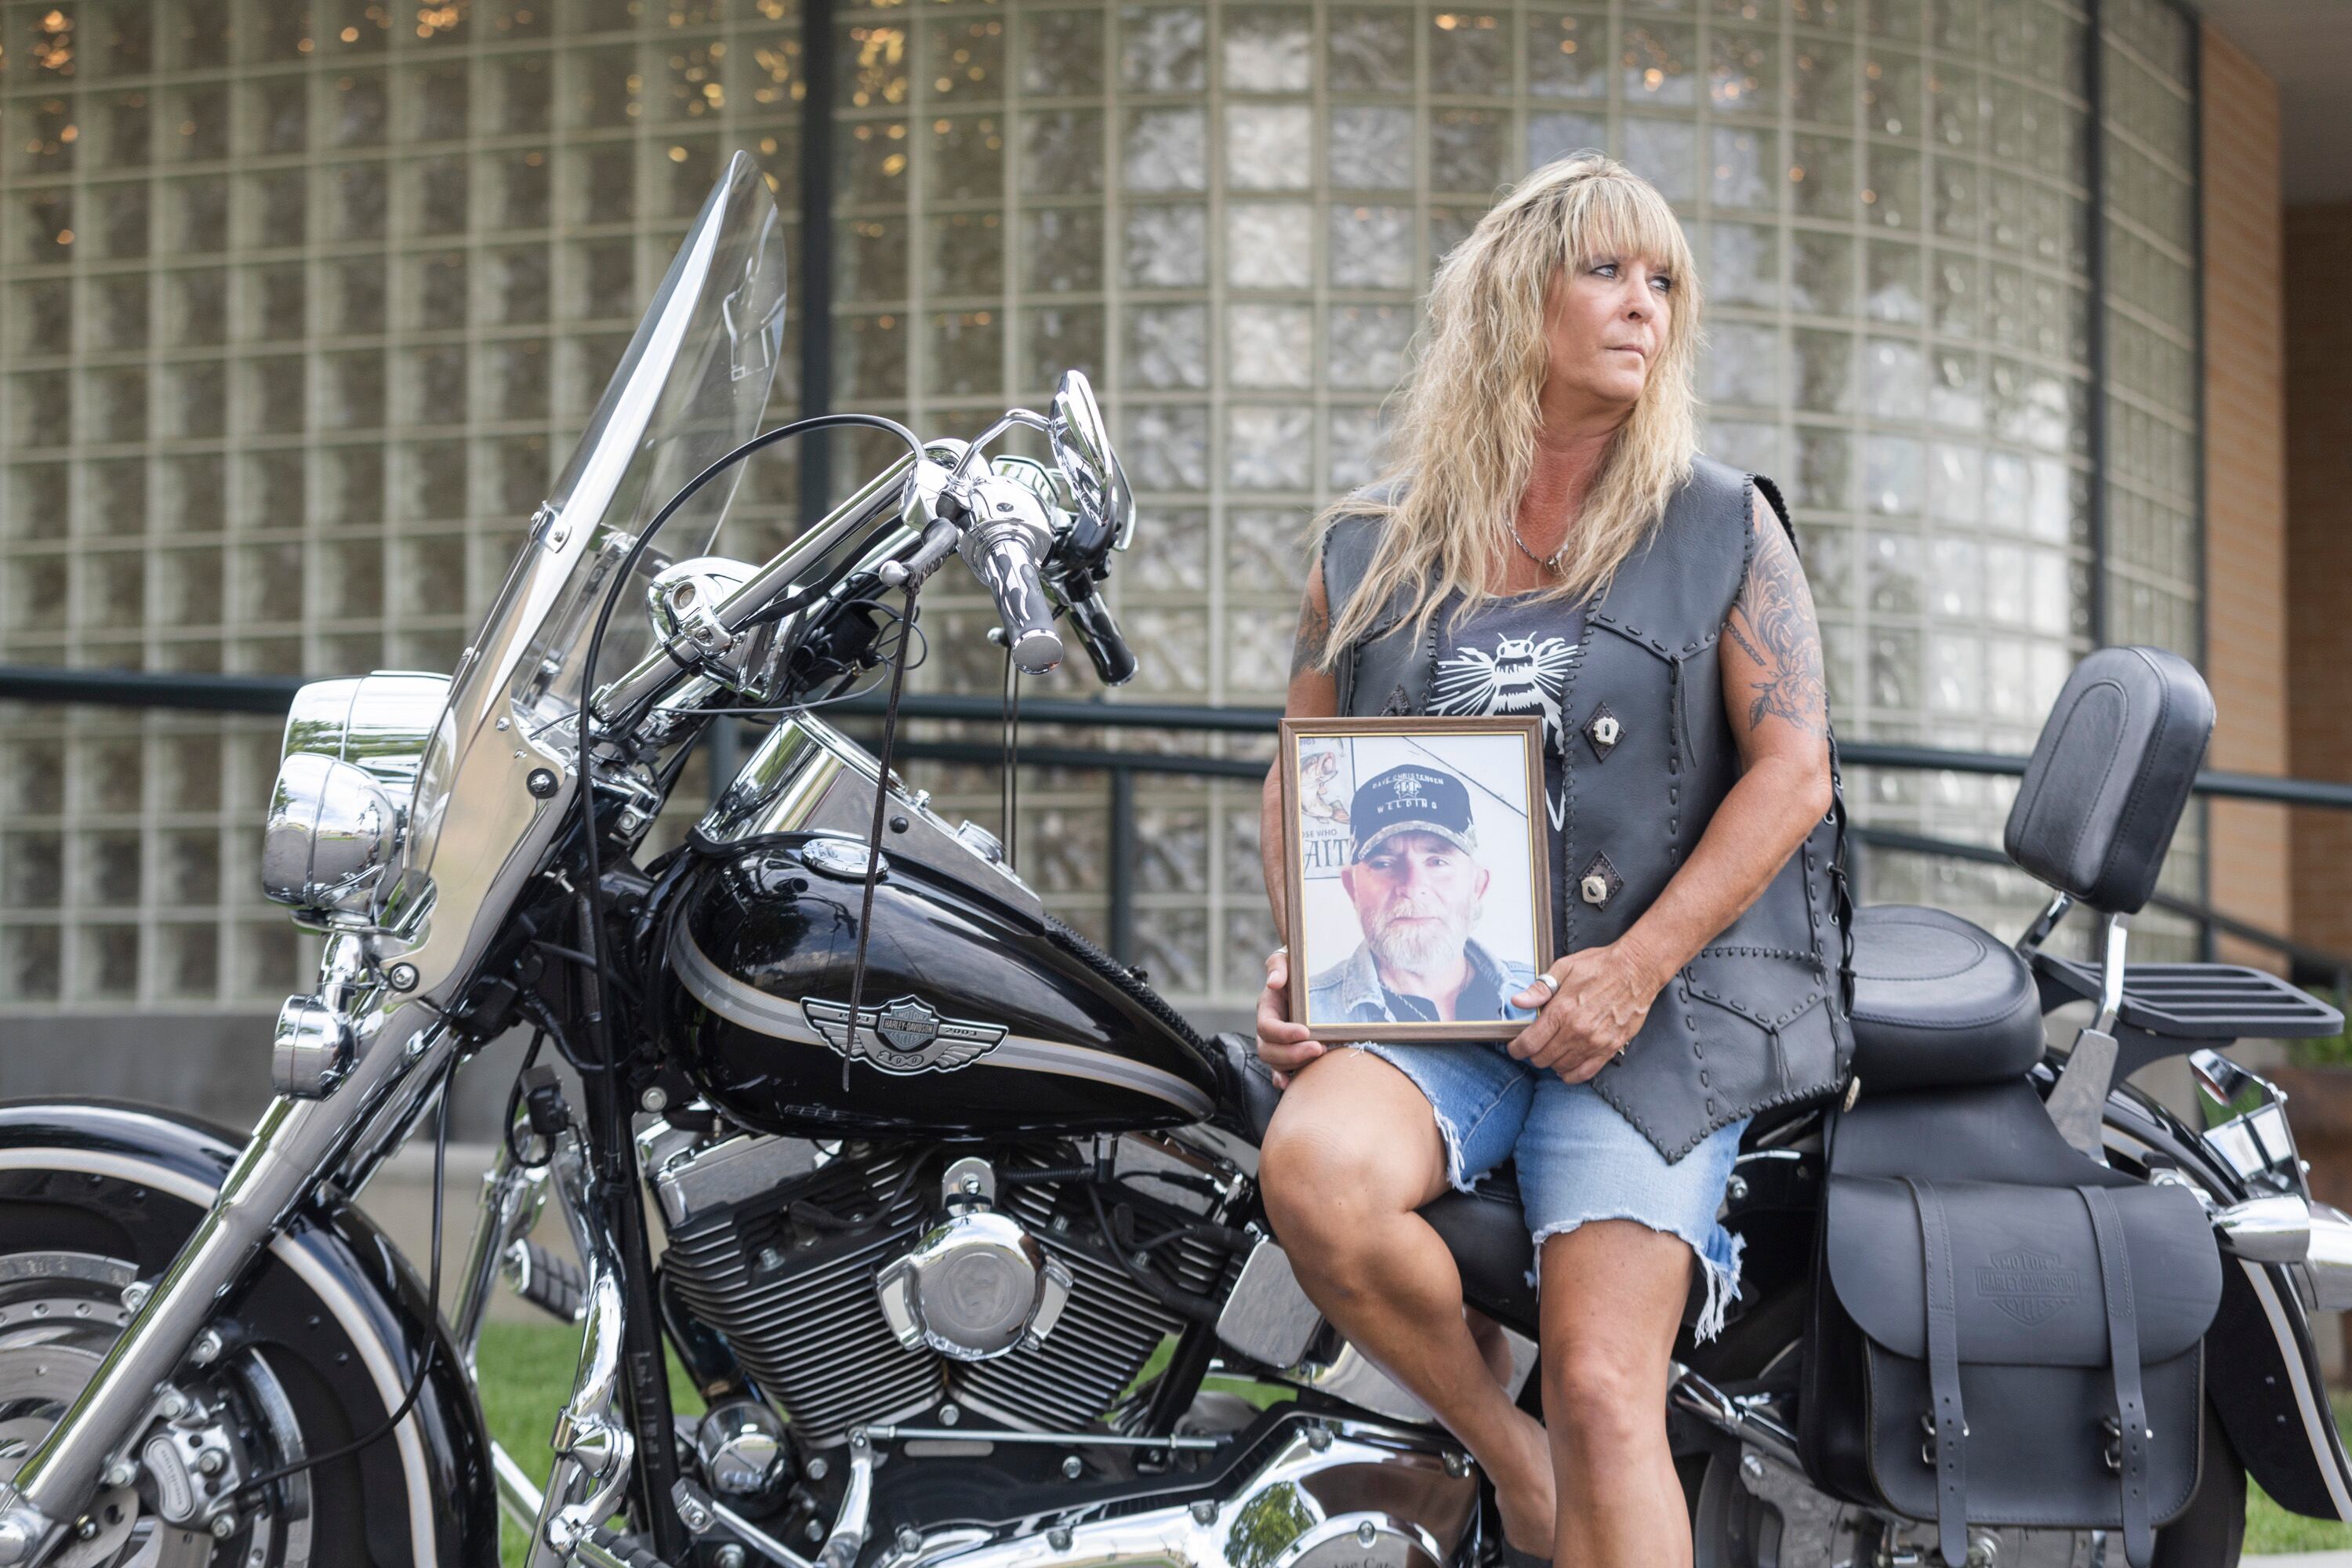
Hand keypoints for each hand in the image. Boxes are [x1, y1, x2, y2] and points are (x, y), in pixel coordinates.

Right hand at [1255, 949, 1323, 1088]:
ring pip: (1276, 1063)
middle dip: (1293, 1054)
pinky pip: (1280, 1071)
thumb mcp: (1287, 959)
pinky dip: (1283, 1079)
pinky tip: (1289, 1084)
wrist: (1307, 978)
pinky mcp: (1288, 1052)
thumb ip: (1278, 965)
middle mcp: (1269, 1029)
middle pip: (1268, 1051)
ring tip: (1319, 1058)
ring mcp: (1277, 1043)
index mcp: (1267, 1008)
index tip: (1306, 1031)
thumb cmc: (1297, 967)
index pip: (1267, 1027)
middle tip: (1319, 1049)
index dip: (1284, 1033)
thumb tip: (1274, 982)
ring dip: (1295, 1065)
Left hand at [1508, 942, 1666, 1082]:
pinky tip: (1567, 1067)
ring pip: (1562, 1067)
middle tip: (1534, 1045)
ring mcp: (1594, 1042)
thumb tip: (1518, 1001)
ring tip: (1551, 1051)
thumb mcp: (1564, 968)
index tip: (1514, 1048)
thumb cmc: (1601, 966)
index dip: (1516, 1049)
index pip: (1529, 1043)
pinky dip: (1572, 1074)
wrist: (1636, 969)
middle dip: (1533, 1054)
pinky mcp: (1610, 1048)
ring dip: (1552, 1062)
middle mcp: (1577, 1031)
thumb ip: (1540, 989)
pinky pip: (1586, 1072)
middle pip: (1543, 1058)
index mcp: (1562, 1010)